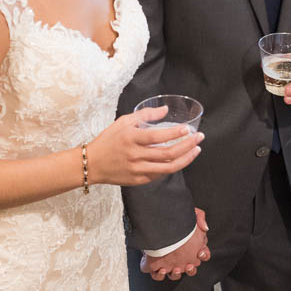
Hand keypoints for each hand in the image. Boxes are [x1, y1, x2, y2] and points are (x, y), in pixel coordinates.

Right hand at [87, 108, 204, 186]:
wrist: (91, 164)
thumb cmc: (108, 140)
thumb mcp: (123, 122)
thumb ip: (145, 115)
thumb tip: (165, 110)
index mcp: (130, 138)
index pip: (156, 137)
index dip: (174, 133)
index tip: (188, 129)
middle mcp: (134, 155)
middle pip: (166, 153)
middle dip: (187, 146)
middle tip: (199, 138)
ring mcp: (137, 169)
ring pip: (167, 167)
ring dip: (185, 159)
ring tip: (196, 151)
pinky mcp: (138, 180)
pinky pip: (159, 175)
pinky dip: (171, 167)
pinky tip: (180, 160)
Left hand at [140, 209, 210, 280]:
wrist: (154, 220)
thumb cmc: (173, 218)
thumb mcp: (189, 212)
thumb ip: (199, 217)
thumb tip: (204, 228)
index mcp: (190, 247)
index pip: (203, 255)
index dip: (203, 255)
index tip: (200, 252)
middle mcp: (180, 257)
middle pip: (190, 269)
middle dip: (191, 269)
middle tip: (188, 265)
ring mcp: (168, 262)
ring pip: (175, 275)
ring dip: (176, 274)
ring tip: (175, 269)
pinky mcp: (154, 264)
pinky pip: (157, 275)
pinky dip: (159, 275)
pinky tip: (161, 270)